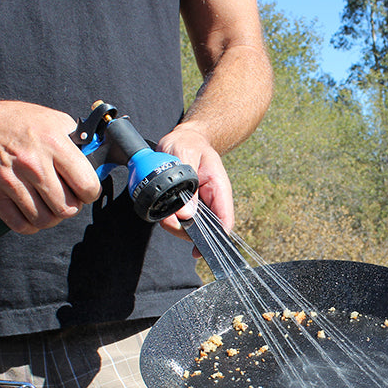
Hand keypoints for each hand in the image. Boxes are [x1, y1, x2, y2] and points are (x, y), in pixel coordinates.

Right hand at [0, 100, 101, 233]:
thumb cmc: (19, 123)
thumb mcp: (56, 121)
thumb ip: (79, 142)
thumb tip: (100, 160)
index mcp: (53, 144)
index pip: (87, 185)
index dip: (90, 192)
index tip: (84, 190)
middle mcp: (33, 163)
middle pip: (66, 208)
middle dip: (71, 206)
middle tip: (65, 198)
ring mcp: (11, 180)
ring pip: (44, 220)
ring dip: (51, 217)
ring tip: (48, 205)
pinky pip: (20, 225)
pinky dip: (30, 225)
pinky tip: (32, 212)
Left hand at [155, 123, 234, 248]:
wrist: (183, 138)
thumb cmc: (187, 143)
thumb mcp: (185, 154)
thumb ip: (186, 183)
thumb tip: (186, 213)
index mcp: (219, 188)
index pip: (225, 220)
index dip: (215, 238)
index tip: (199, 248)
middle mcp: (211, 200)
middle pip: (206, 229)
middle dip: (186, 233)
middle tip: (168, 223)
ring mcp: (200, 204)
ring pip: (191, 228)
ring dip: (175, 227)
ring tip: (163, 216)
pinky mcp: (187, 205)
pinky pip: (180, 220)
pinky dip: (170, 221)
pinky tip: (163, 213)